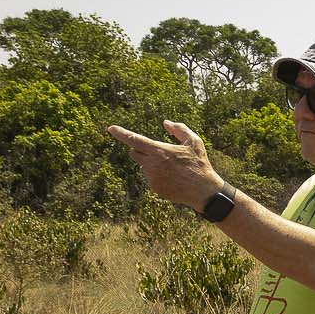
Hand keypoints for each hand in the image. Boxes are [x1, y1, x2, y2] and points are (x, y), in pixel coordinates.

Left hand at [107, 119, 223, 211]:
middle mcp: (152, 164)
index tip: (111, 128)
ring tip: (172, 169)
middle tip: (157, 152)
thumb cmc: (199, 164)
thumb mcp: (194, 142)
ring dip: (151, 164)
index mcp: (159, 151)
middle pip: (134, 152)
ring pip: (143, 166)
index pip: (134, 139)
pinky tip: (173, 178)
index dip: (121, 133)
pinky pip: (150, 177)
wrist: (203, 190)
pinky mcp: (154, 187)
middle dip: (139, 149)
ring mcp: (151, 177)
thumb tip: (166, 123)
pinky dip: (157, 175)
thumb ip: (179, 129)